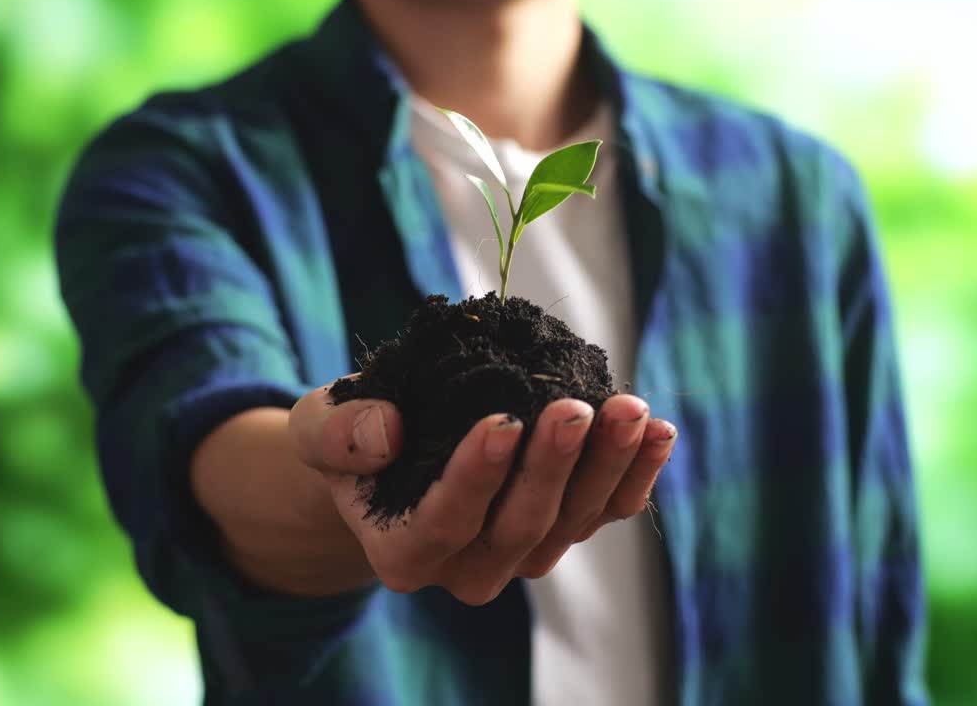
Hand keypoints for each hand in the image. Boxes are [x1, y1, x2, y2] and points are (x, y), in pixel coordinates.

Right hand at [290, 382, 676, 604]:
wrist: (390, 458)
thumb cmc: (353, 441)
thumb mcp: (319, 427)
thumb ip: (337, 434)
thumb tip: (385, 433)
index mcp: (403, 551)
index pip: (444, 522)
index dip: (476, 476)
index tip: (504, 420)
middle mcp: (466, 567)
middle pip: (520, 526)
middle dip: (552, 466)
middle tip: (575, 408)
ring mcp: (521, 554)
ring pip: (572, 521)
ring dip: (606, 466)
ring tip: (628, 409)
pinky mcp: (562, 528)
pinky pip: (607, 512)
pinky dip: (636, 474)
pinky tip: (657, 430)